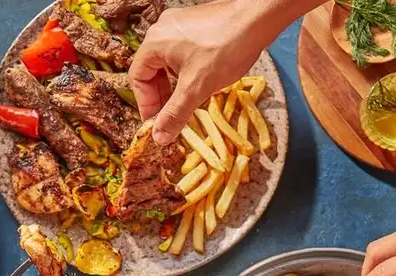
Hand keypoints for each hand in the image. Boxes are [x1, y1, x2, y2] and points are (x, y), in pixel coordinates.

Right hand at [130, 0, 306, 143]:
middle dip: (161, 96)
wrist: (257, 18)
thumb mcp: (196, 88)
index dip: (146, 104)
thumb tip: (159, 137)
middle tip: (171, 117)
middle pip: (151, 70)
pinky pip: (182, 53)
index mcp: (154, 42)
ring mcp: (179, 25)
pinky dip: (186, 72)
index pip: (137, 78)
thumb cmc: (225, 49)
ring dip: (174, 86)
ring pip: (168, 63)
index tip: (157, 123)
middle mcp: (162, 30)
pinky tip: (200, 83)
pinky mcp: (195, 25)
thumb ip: (175, 114)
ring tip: (187, 102)